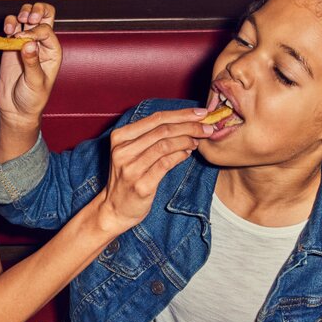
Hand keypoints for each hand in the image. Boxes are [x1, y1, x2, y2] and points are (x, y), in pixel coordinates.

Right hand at [0, 2, 61, 128]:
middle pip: (43, 14)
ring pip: (27, 16)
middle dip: (35, 11)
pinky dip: (9, 23)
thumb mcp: (35, 83)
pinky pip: (11, 26)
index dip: (35, 31)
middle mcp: (41, 44)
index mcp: (53, 51)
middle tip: (26, 20)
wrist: (16, 109)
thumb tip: (28, 43)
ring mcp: (25, 42)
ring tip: (15, 25)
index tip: (23, 41)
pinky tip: (7, 30)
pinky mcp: (11, 45)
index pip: (46, 30)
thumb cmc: (32, 99)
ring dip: (21, 14)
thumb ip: (32, 63)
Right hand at [96, 108, 215, 231]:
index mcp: (119, 137)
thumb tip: (182, 121)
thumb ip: (149, 136)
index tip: (201, 113)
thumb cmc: (127, 177)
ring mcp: (131, 168)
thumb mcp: (130, 152)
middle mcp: (123, 150)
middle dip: (189, 126)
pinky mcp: (141, 184)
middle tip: (208, 128)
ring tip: (198, 142)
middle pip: (162, 130)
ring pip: (165, 145)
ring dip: (187, 141)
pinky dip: (180, 156)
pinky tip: (188, 154)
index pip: (155, 118)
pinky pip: (166, 164)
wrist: (114, 208)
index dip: (181, 114)